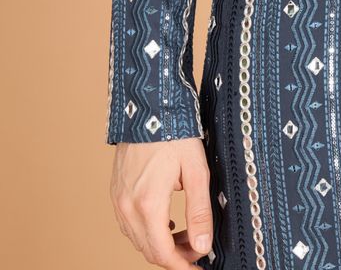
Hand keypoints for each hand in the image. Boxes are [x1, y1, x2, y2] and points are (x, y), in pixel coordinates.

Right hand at [109, 137, 212, 266]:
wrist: (149, 107)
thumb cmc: (176, 134)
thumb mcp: (196, 171)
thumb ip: (200, 211)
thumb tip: (203, 246)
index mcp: (148, 204)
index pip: (162, 253)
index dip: (181, 265)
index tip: (198, 267)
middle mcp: (127, 206)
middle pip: (149, 250)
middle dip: (175, 256)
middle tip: (198, 248)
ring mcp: (118, 199)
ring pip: (138, 239)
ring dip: (161, 244)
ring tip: (186, 234)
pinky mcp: (116, 191)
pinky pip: (129, 224)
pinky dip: (147, 231)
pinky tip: (166, 222)